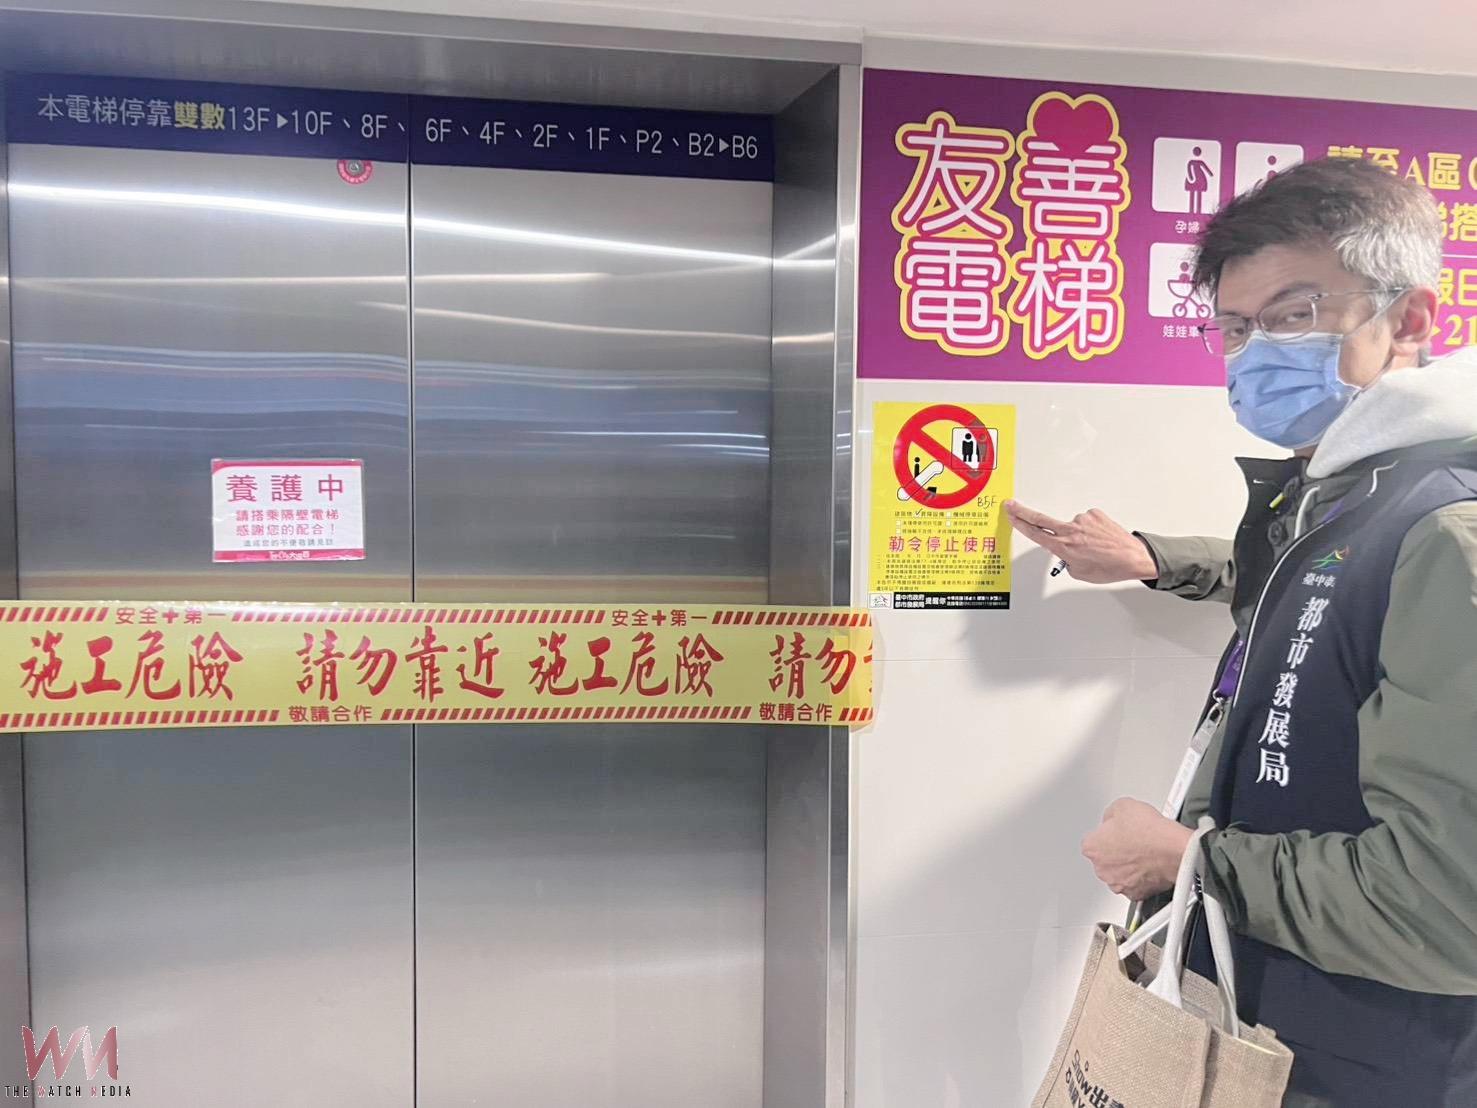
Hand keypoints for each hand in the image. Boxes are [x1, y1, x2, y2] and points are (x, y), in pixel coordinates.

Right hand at [1004, 501, 1157, 583]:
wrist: (1133, 557)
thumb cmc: (1110, 568)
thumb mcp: (1080, 573)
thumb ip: (1067, 561)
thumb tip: (1066, 553)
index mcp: (1063, 547)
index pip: (1035, 533)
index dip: (1020, 523)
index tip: (1010, 515)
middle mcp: (1071, 531)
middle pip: (1040, 519)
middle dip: (1023, 512)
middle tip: (1012, 505)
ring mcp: (1083, 520)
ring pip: (1072, 526)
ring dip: (1079, 534)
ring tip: (1094, 546)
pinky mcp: (1095, 514)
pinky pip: (1087, 521)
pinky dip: (1091, 529)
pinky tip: (1100, 538)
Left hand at [1083, 798, 1193, 900]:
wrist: (1175, 850)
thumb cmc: (1151, 832)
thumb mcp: (1122, 805)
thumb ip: (1109, 815)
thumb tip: (1111, 818)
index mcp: (1092, 848)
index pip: (1093, 839)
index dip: (1108, 833)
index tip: (1118, 831)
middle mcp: (1102, 870)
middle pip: (1105, 858)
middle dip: (1116, 851)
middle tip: (1133, 841)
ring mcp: (1118, 884)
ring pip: (1119, 873)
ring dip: (1128, 865)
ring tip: (1144, 852)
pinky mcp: (1136, 894)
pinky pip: (1135, 885)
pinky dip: (1141, 878)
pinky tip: (1150, 865)